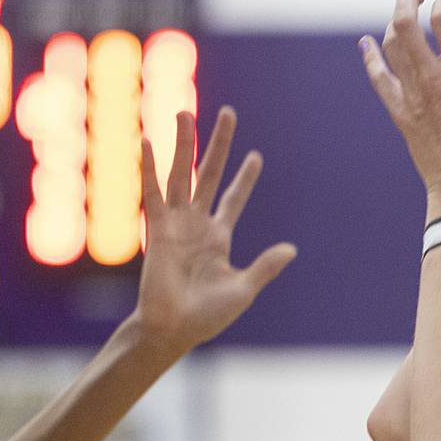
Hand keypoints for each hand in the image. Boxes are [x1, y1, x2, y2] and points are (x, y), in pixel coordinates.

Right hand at [133, 107, 296, 356]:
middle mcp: (197, 225)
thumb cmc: (207, 317)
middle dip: (218, 145)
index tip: (256, 156)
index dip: (244, 179)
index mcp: (219, 238)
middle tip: (228, 113)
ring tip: (184, 112)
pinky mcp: (157, 229)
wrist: (174, 329)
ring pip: (181, 174)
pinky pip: (153, 193)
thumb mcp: (243, 289)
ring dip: (183, 144)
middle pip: (209, 175)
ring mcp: (176, 224)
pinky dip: (149, 168)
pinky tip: (148, 141)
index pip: (233, 200)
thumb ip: (265, 267)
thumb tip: (292, 249)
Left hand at [359, 0, 440, 211]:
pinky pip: (379, 80)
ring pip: (391, 48)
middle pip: (405, 25)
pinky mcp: (402, 115)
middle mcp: (432, 82)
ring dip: (394, 24)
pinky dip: (371, 59)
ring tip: (406, 18)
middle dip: (407, 0)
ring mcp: (413, 98)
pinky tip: (367, 44)